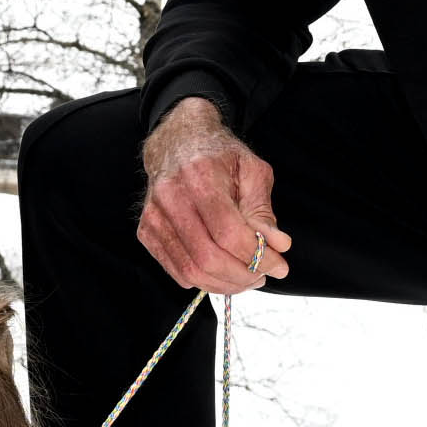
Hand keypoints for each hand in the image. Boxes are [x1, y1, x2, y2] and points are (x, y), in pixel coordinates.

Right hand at [138, 97, 289, 295]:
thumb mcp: (253, 172)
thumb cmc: (219, 157)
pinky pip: (177, 271)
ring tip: (247, 276)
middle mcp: (171, 197)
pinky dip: (205, 280)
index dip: (257, 256)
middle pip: (208, 257)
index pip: (228, 232)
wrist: (178, 142)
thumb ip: (263, 210)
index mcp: (200, 176)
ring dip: (225, 283)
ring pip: (191, 270)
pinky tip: (223, 272)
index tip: (280, 266)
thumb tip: (277, 245)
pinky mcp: (147, 232)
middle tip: (263, 274)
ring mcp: (154, 217)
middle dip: (242, 275)